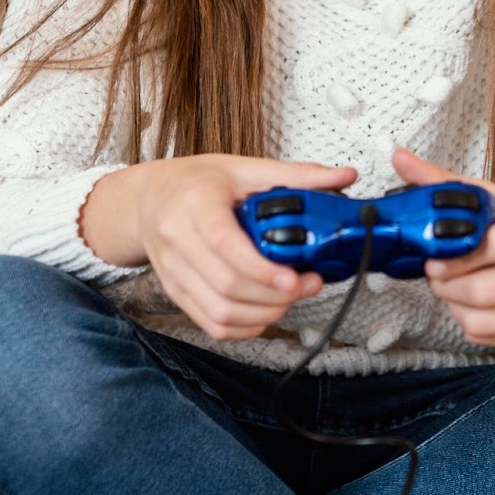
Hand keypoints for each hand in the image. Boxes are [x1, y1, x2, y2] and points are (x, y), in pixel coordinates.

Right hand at [128, 155, 357, 340]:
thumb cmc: (198, 181)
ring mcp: (173, 273)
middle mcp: (177, 242)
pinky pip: (210, 324)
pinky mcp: (176, 293)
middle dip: (274, 295)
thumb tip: (346, 175)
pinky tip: (267, 312)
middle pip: (226, 286)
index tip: (294, 277)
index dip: (261, 269)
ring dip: (264, 313)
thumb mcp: (245, 167)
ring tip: (292, 297)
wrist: (149, 198)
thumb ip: (297, 175)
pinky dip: (244, 327)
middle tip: (308, 284)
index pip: (224, 245)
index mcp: (195, 205)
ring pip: (219, 311)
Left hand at [394, 148, 494, 347]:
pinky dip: (469, 323)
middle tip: (436, 274)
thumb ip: (446, 182)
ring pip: (481, 322)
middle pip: (484, 291)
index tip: (436, 254)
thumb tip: (400, 158)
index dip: (458, 254)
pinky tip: (472, 304)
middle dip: (447, 285)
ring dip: (453, 306)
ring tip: (452, 288)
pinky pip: (488, 338)